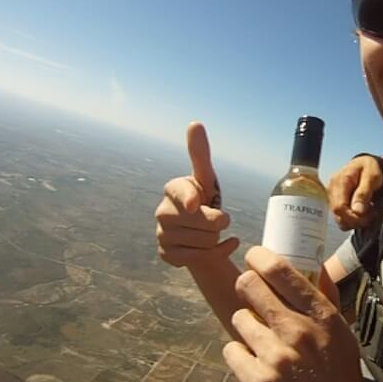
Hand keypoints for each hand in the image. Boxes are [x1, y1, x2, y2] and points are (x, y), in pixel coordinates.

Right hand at [155, 122, 238, 267]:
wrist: (203, 232)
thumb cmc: (205, 199)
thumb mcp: (206, 178)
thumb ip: (200, 154)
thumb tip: (195, 123)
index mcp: (172, 189)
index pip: (179, 192)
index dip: (188, 198)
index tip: (195, 204)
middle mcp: (163, 212)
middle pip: (199, 221)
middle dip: (217, 222)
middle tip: (218, 218)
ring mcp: (162, 235)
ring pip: (201, 241)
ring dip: (216, 238)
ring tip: (212, 232)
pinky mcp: (168, 255)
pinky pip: (198, 258)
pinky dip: (217, 253)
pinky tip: (219, 247)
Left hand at [223, 246, 379, 381]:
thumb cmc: (342, 377)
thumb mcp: (343, 333)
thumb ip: (327, 299)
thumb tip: (316, 266)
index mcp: (322, 315)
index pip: (280, 270)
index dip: (259, 258)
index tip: (253, 257)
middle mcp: (298, 331)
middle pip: (249, 286)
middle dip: (246, 287)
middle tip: (251, 297)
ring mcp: (276, 357)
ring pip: (238, 319)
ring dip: (246, 327)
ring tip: (261, 342)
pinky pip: (231, 350)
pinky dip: (240, 355)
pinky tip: (256, 364)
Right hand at [327, 154, 382, 229]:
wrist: (365, 164)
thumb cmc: (369, 169)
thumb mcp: (372, 177)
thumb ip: (364, 193)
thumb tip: (357, 211)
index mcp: (340, 181)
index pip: (339, 207)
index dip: (353, 217)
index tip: (369, 216)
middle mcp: (332, 189)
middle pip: (338, 215)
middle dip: (356, 220)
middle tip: (372, 215)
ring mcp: (332, 196)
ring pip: (339, 219)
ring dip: (355, 221)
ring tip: (368, 214)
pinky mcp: (335, 202)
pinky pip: (341, 218)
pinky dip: (352, 220)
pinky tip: (362, 213)